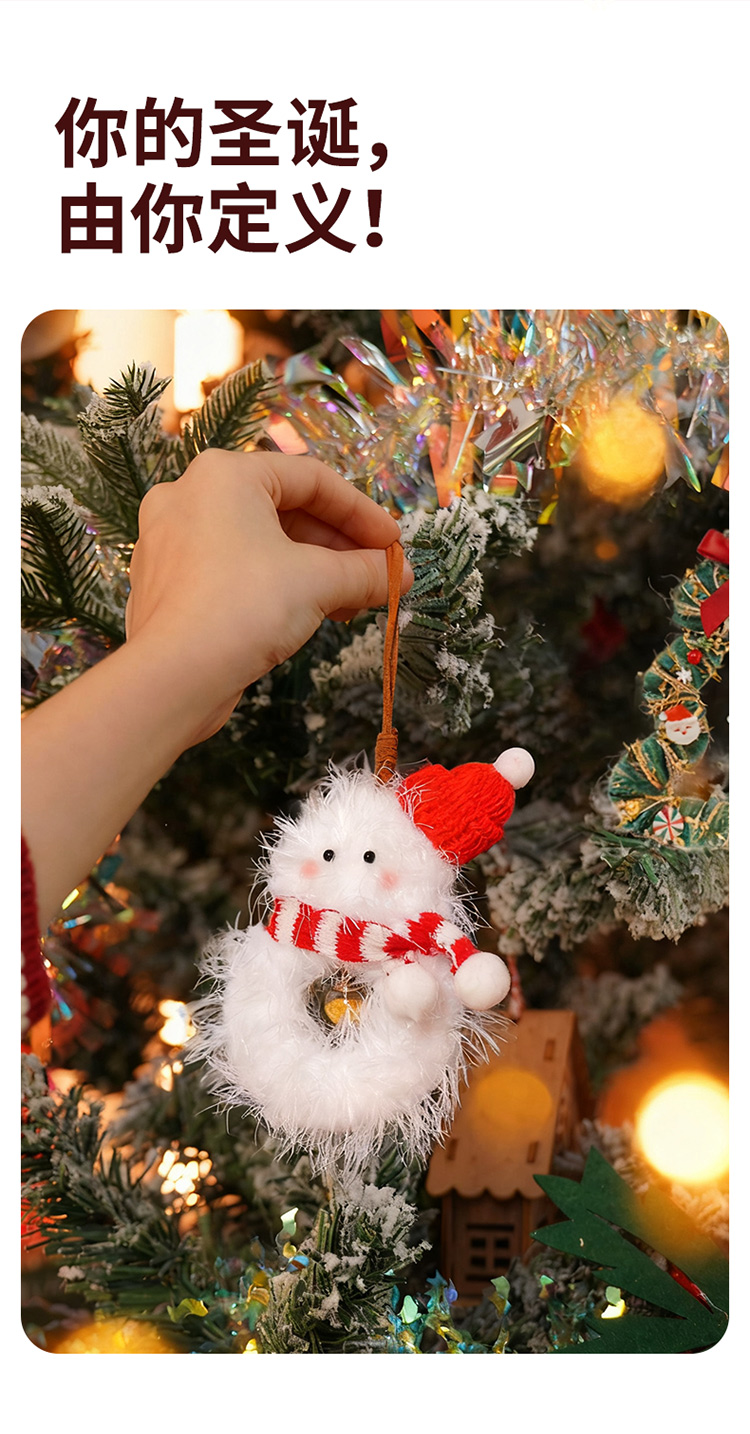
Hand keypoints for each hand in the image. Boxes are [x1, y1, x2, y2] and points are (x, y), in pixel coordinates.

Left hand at [125, 450, 411, 742]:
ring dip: (310, 569)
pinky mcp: (166, 579)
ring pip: (258, 541)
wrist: (173, 678)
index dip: (362, 513)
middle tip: (375, 577)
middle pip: (284, 509)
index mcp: (225, 474)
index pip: (312, 479)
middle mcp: (190, 493)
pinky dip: (272, 583)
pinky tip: (305, 613)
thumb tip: (400, 575)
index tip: (393, 546)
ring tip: (349, 602)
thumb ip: (366, 572)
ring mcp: (171, 537)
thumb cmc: (245, 608)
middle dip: (337, 546)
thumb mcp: (319, 583)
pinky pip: (231, 567)